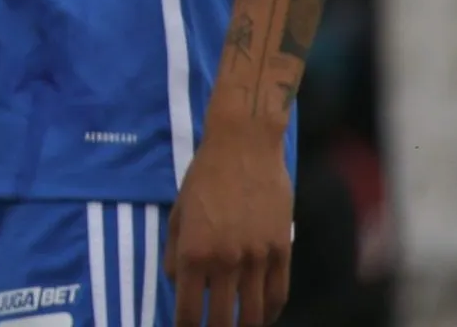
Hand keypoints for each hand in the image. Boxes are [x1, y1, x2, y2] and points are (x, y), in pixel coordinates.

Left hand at [168, 122, 291, 326]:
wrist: (244, 147)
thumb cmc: (203, 177)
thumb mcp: (178, 213)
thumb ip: (175, 252)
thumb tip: (178, 284)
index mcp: (193, 252)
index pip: (189, 309)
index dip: (185, 326)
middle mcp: (225, 261)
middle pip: (222, 319)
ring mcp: (257, 258)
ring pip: (254, 313)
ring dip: (244, 326)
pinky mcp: (282, 250)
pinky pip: (278, 293)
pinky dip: (271, 312)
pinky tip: (263, 317)